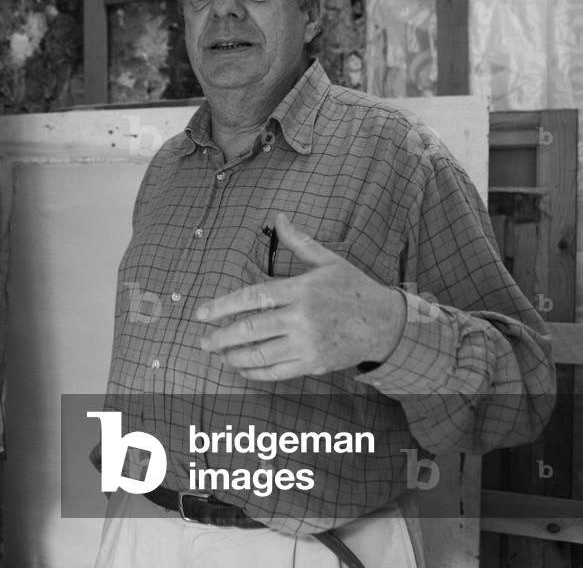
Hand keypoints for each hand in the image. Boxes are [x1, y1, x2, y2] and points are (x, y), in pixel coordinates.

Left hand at [194, 213, 405, 380]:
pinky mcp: (313, 363)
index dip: (223, 306)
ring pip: (261, 354)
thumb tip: (279, 217)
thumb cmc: (353, 289)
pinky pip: (277, 371)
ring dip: (234, 356)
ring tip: (219, 354)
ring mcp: (307, 343)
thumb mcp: (329, 261)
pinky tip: (242, 367)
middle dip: (221, 337)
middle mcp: (301, 318)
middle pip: (251, 329)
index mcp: (300, 290)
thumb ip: (299, 242)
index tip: (201, 314)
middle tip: (202, 341)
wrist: (386, 324)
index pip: (252, 297)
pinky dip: (255, 371)